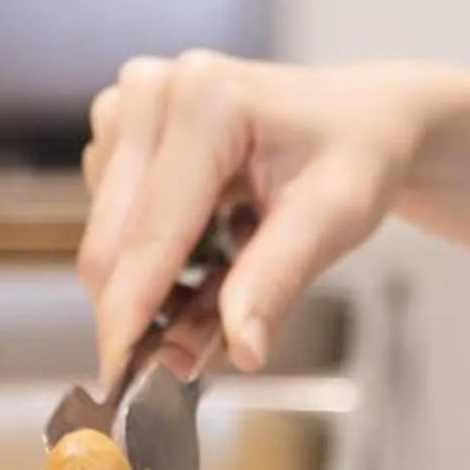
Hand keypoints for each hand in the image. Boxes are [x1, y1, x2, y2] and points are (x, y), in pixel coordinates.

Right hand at [78, 54, 454, 387]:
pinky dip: (151, 256)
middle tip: (183, 361)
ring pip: (108, 236)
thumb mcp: (336, 218)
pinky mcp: (120, 125)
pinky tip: (205, 247)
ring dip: (151, 285)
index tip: (119, 379)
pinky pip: (113, 217)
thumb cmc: (356, 155)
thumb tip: (239, 350)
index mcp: (206, 100)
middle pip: (113, 240)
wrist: (362, 117)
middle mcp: (154, 90)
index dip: (132, 314)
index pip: (153, 231)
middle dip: (140, 312)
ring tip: (226, 278)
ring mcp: (130, 103)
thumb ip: (278, 282)